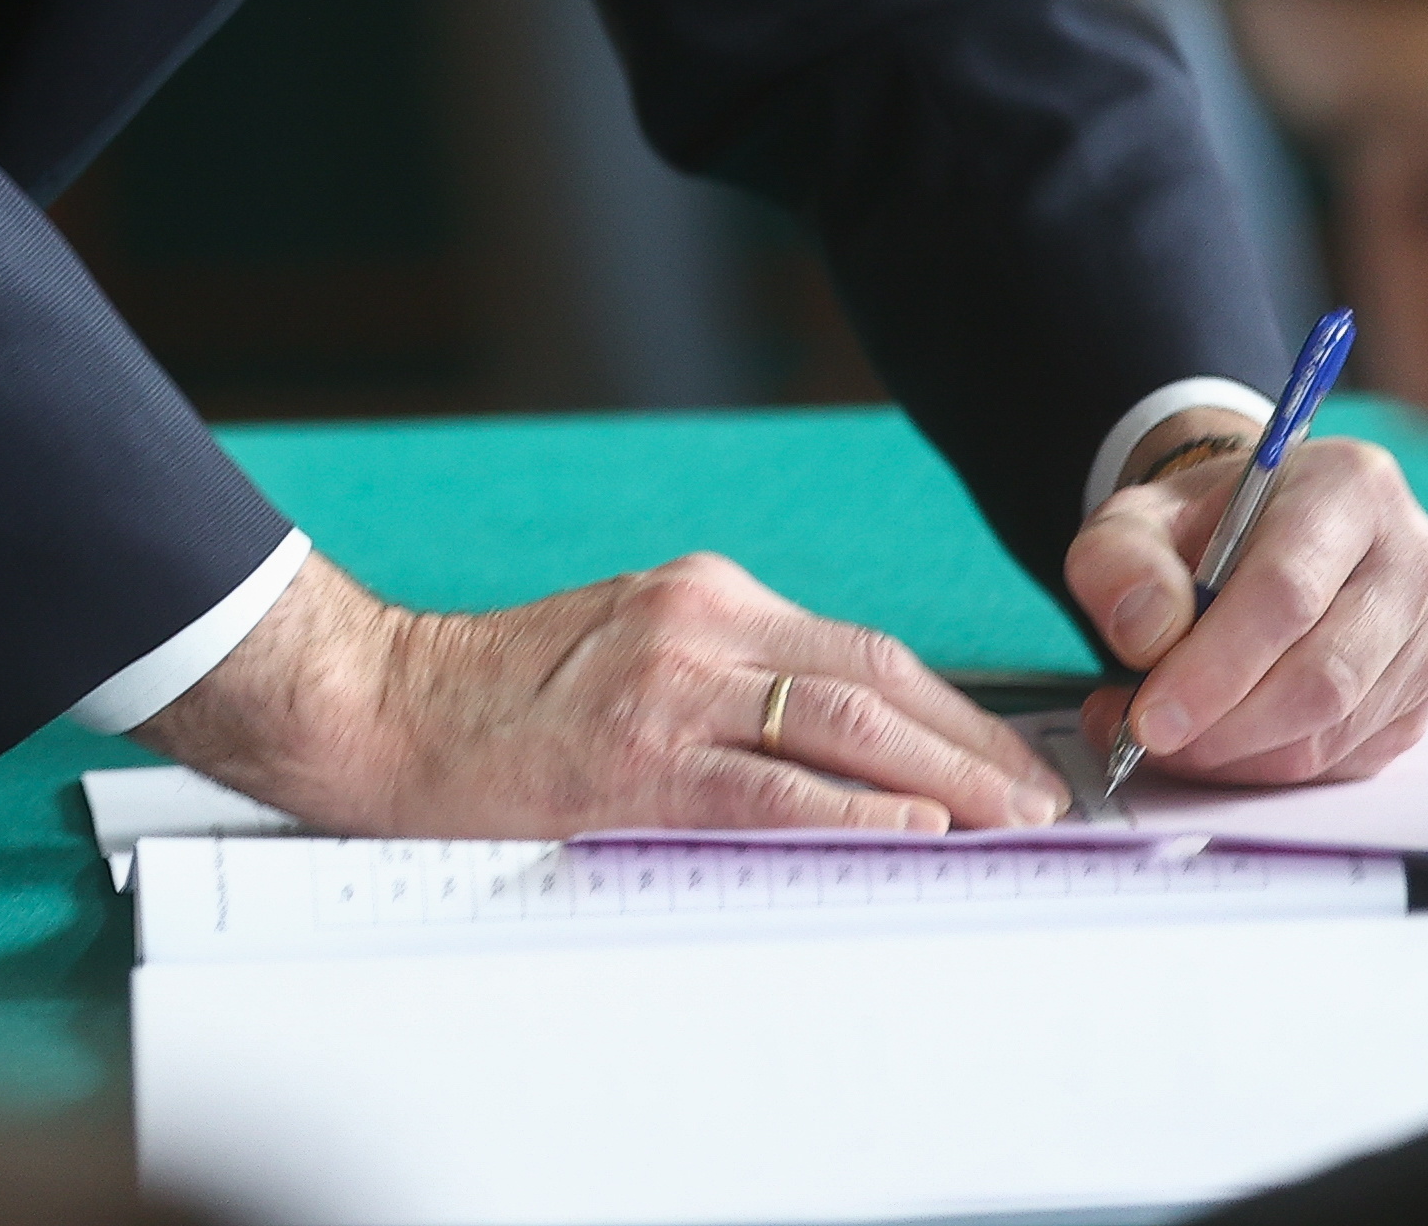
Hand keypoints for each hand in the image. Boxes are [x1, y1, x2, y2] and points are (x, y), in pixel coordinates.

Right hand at [139, 549, 1065, 833]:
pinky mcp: (636, 752)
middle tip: (1044, 800)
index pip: (866, 650)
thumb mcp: (632, 648)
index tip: (1016, 756)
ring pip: (844, 727)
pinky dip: (853, 811)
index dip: (954, 709)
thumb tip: (846, 741)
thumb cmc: (498, 695)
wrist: (383, 704)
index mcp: (706, 595)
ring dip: (945, 779)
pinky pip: (771, 788)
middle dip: (976, 745)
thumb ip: (731, 676)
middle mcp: (702, 622)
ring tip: (1011, 823)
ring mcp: (670, 684)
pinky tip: (912, 831)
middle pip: (878, 679)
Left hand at [1062, 438, 1427, 788]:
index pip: (1289, 592)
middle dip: (1225, 726)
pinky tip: (1223, 744)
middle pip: (1324, 675)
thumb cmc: (1207, 526)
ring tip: (1173, 740)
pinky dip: (1273, 770)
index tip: (1149, 717)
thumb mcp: (1140, 515)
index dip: (1216, 666)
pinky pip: (1347, 760)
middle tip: (1150, 740)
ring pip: (1336, 731)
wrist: (1265, 534)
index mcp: (1350, 488)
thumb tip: (1146, 635)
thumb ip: (1120, 560)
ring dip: (1241, 756)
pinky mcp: (1425, 699)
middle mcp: (1414, 559)